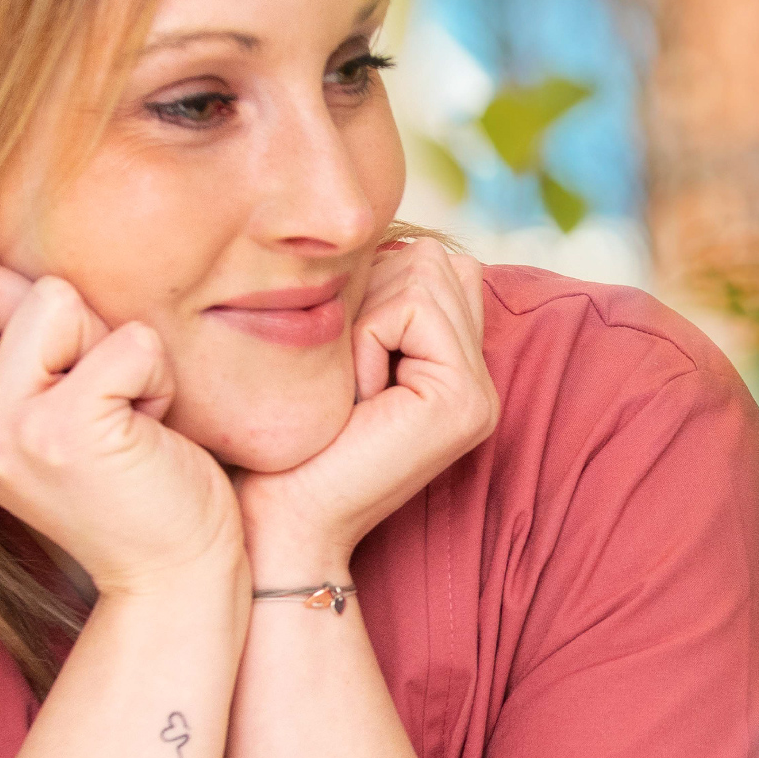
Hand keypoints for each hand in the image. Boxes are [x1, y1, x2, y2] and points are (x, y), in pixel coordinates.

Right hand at [0, 245, 240, 596]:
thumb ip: (9, 336)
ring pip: (60, 298)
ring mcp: (4, 429)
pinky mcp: (67, 433)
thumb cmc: (128, 472)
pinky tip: (150, 431)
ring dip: (119, 349)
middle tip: (98, 395)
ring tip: (125, 413)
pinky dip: (158, 377)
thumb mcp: (43, 402)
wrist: (174, 571)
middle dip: (69, 318)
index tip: (59, 369)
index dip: (18, 294)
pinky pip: (130, 342)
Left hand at [233, 240, 498, 579]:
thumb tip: (374, 234)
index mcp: (453, 368)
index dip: (371, 287)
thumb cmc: (283, 444)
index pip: (434, 261)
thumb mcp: (331, 355)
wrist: (278, 523)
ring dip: (366, 317)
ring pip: (427, 271)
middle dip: (371, 295)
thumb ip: (371, 301)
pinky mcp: (464, 402)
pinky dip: (366, 339)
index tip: (338, 362)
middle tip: (343, 374)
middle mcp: (481, 380)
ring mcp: (480, 394)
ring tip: (348, 387)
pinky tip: (355, 398)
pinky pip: (414, 308)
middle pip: (435, 257)